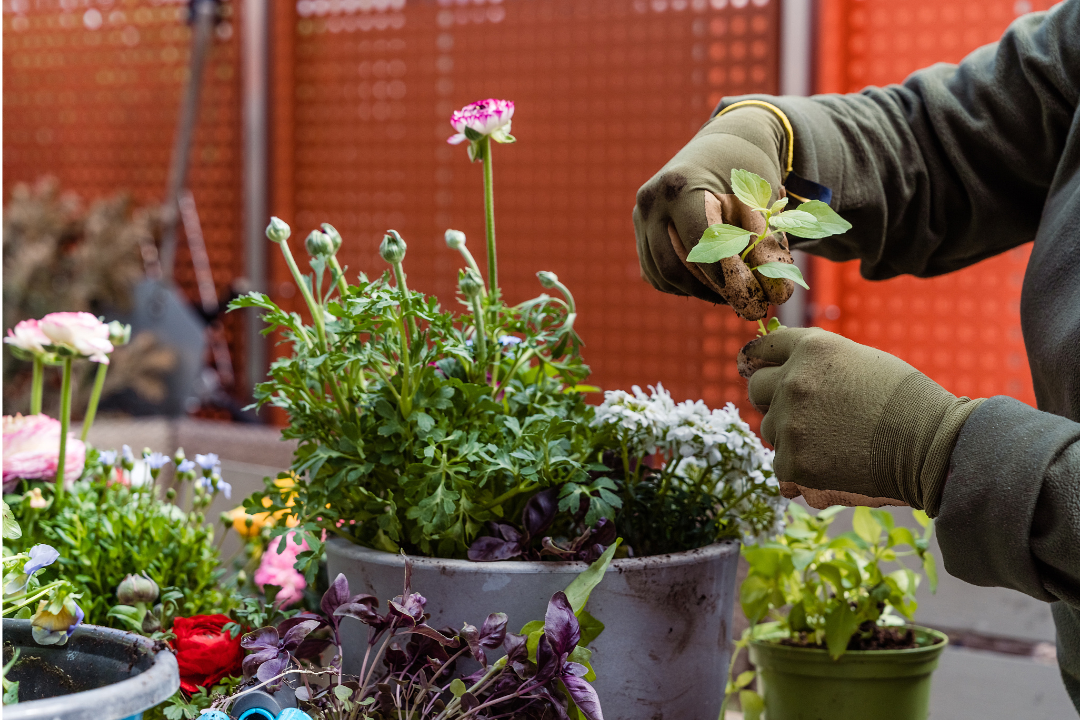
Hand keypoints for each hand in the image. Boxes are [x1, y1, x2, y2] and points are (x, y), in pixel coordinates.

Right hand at [633, 106, 793, 319]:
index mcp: (680, 186)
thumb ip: (769, 245)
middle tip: (742, 301)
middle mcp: (651, 202)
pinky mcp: (640, 233)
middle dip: (709, 291)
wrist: (722, 146)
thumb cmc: (747, 170)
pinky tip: (709, 281)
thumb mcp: (764, 200)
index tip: (751, 294)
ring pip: (662, 276)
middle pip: (674, 268)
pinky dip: (682, 285)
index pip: (698, 245)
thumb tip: (776, 295)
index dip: (724, 276)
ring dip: (696, 291)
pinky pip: (656, 275)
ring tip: (729, 291)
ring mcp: (640, 218)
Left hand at [738, 327, 984, 514]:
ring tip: (831, 441)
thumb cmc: (907, 402)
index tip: (759, 369)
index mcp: (812, 348)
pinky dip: (801, 467)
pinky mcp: (792, 461)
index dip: (762, 360)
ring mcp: (790, 422)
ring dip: (789, 435)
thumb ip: (819, 363)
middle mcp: (794, 380)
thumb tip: (784, 372)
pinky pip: (781, 463)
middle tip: (802, 414)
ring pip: (769, 428)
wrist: (931, 446)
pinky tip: (833, 464)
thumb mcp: (861, 360)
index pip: (763, 348)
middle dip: (773, 399)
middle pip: (757, 388)